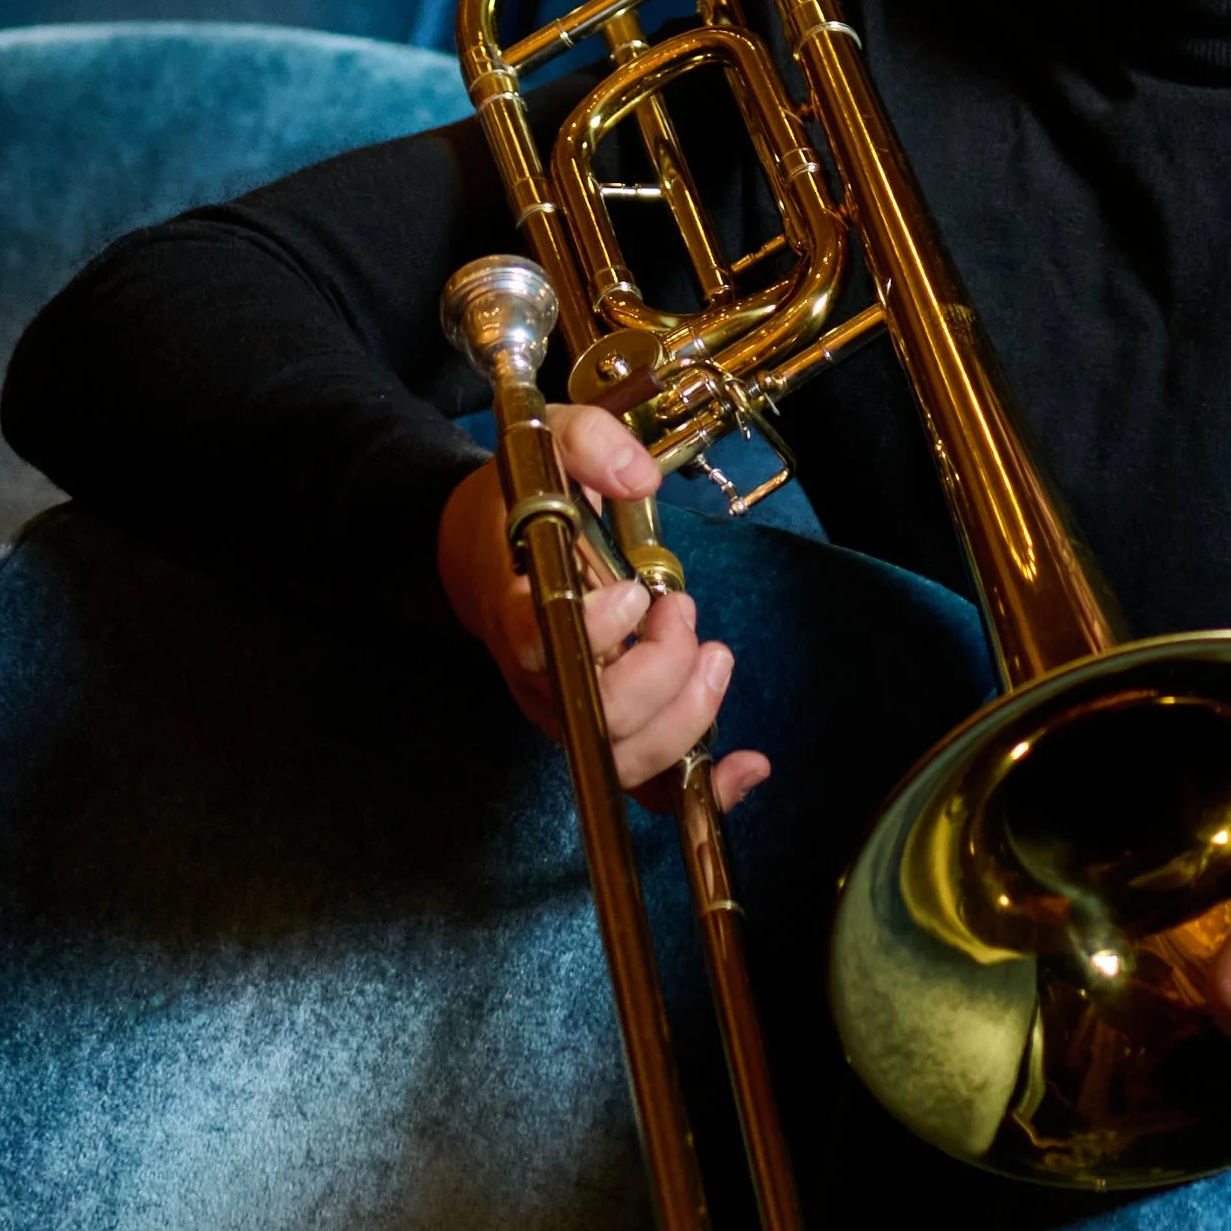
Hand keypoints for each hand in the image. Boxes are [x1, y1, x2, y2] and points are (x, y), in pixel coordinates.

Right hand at [436, 403, 768, 811]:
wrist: (481, 547)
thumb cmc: (519, 500)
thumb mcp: (548, 442)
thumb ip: (590, 444)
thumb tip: (640, 475)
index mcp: (516, 605)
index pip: (539, 644)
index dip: (596, 631)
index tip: (637, 593)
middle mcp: (538, 673)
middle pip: (598, 716)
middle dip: (661, 671)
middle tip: (682, 610)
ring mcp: (568, 709)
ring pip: (626, 758)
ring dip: (688, 716)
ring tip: (713, 653)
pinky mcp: (602, 727)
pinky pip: (646, 784)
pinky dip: (704, 787)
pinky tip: (749, 766)